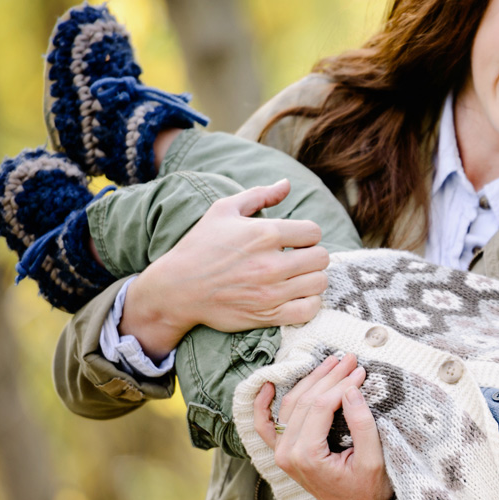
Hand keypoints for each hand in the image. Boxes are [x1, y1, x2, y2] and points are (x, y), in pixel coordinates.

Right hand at [121, 179, 329, 358]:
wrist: (177, 288)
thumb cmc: (200, 246)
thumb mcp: (223, 210)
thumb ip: (259, 195)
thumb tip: (286, 184)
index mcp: (264, 233)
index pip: (314, 232)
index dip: (306, 235)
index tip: (294, 241)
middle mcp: (272, 263)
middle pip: (321, 258)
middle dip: (312, 255)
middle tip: (297, 259)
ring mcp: (271, 292)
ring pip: (319, 283)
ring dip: (311, 278)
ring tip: (296, 277)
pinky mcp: (268, 315)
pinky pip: (309, 310)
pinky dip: (309, 303)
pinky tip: (296, 296)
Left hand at [252, 353, 393, 499]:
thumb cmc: (371, 492)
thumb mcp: (374, 460)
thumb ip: (362, 424)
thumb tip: (350, 389)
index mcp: (306, 456)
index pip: (321, 406)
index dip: (342, 383)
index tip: (361, 370)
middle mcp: (287, 455)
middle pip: (305, 401)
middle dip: (328, 377)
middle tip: (350, 359)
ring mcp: (282, 455)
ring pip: (290, 406)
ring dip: (308, 381)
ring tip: (330, 363)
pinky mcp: (285, 455)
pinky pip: (266, 427)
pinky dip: (262, 406)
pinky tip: (266, 385)